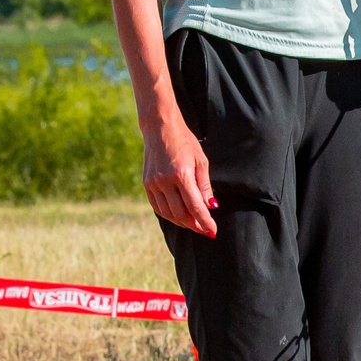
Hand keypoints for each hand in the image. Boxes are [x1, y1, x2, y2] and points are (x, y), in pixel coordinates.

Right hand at [142, 113, 217, 237]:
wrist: (160, 129)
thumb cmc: (185, 143)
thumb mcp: (201, 161)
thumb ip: (205, 186)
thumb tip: (210, 207)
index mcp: (182, 175)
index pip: (195, 207)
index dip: (205, 222)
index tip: (213, 231)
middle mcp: (165, 181)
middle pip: (180, 214)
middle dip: (194, 225)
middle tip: (205, 229)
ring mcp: (153, 184)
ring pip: (168, 213)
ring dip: (182, 222)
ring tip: (194, 224)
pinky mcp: (146, 184)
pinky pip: (157, 207)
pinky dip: (169, 215)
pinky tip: (179, 216)